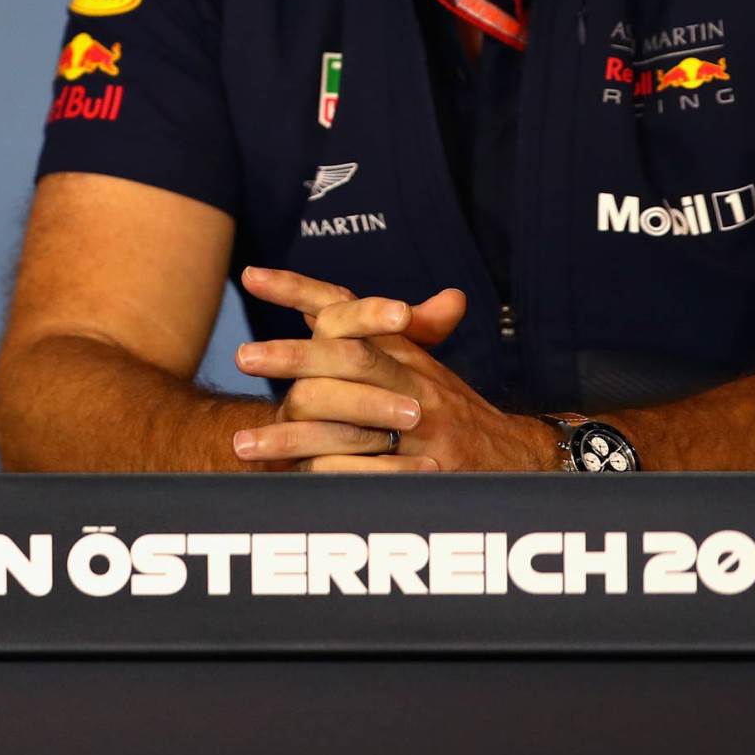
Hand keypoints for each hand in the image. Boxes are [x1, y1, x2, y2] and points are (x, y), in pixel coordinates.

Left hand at [229, 267, 547, 473]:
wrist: (513, 460)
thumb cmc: (449, 409)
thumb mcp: (415, 365)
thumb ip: (367, 336)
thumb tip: (315, 306)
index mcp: (403, 351)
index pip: (349, 310)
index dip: (301, 289)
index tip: (251, 275)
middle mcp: (412, 383)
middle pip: (345, 358)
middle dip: (291, 356)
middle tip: (241, 355)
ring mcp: (420, 429)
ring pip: (344, 423)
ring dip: (288, 436)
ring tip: (242, 444)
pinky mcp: (423, 474)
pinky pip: (362, 473)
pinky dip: (325, 475)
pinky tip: (292, 479)